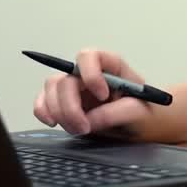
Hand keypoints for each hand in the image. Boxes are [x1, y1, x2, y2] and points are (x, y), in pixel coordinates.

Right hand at [32, 48, 158, 136]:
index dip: (91, 74)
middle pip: (66, 79)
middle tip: (84, 127)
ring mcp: (74, 87)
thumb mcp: (139, 111)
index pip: (90, 57)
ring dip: (59, 112)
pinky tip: (53, 123)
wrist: (140, 126)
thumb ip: (117, 112)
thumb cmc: (144, 111)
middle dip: (71, 106)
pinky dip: (43, 112)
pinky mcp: (63, 103)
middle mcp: (88, 73)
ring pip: (51, 88)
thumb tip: (90, 119)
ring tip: (79, 129)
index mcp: (110, 66)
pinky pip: (43, 101)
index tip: (103, 96)